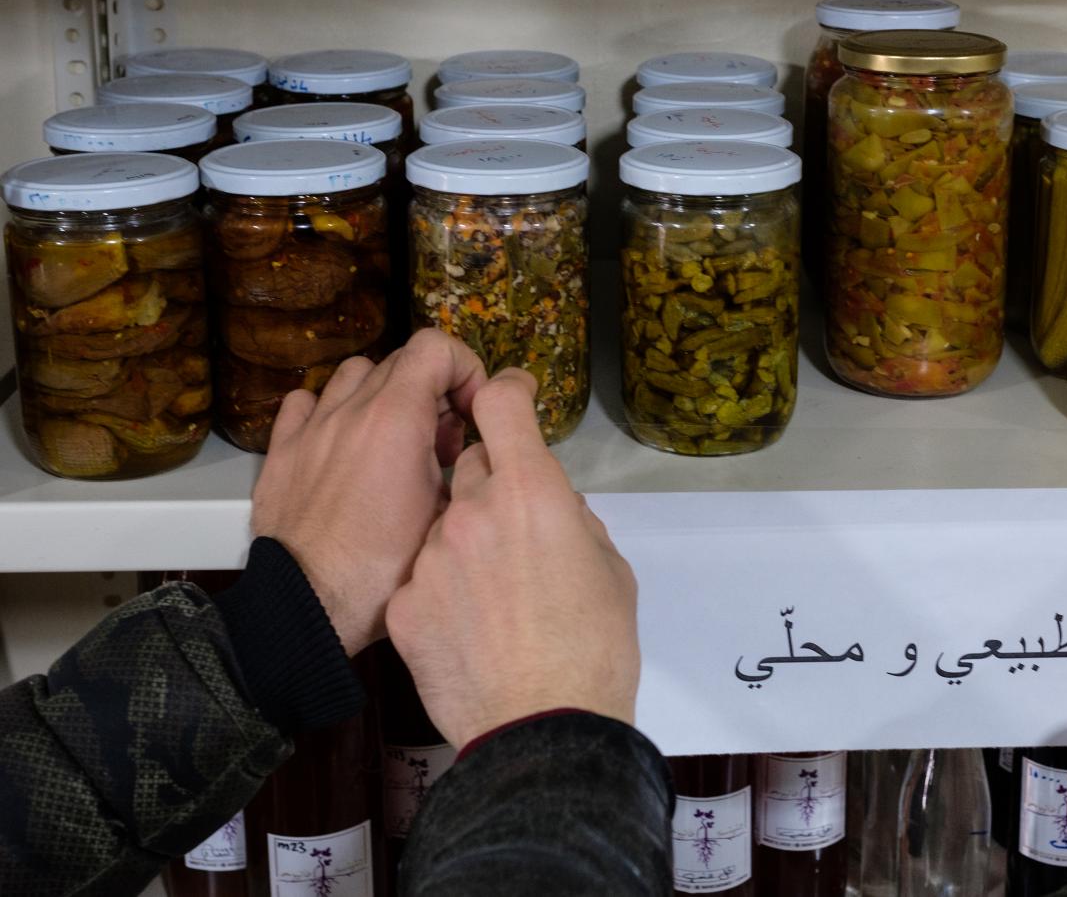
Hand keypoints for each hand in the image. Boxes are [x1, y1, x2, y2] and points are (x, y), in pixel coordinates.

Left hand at [251, 330, 488, 655]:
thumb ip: (470, 472)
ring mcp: (311, 429)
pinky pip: (305, 403)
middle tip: (446, 442)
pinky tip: (345, 443)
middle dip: (434, 391)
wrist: (310, 608)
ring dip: (384, 394)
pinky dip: (331, 410)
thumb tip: (480, 461)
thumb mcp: (450, 518)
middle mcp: (350, 411)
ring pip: (353, 375)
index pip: (436, 347)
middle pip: (400, 361)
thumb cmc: (384, 571)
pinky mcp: (282, 453)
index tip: (473, 412)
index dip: (466, 370)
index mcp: (397, 419)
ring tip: (397, 440)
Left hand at [386, 369, 639, 746]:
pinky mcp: (405, 603)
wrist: (540, 729)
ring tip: (491, 589)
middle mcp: (473, 509)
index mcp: (532, 492)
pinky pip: (421, 574)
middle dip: (488, 481)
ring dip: (461, 536)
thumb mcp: (608, 571)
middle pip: (471, 465)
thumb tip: (557, 509)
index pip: (501, 404)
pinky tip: (465, 623)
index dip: (503, 390)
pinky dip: (439, 587)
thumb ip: (576, 523)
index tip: (506, 395)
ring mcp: (431, 555)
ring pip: (441, 521)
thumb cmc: (592, 651)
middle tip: (514, 526)